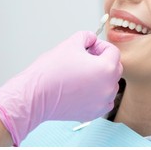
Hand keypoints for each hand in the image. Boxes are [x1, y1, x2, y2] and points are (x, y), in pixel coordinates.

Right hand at [0, 31, 122, 145]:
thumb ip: (86, 36)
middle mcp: (108, 87)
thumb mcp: (71, 43)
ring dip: (101, 77)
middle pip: (115, 68)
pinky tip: (84, 88)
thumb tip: (91, 39)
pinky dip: (98, 94)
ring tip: (82, 74)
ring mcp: (102, 102)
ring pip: (110, 85)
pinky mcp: (94, 113)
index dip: (101, 46)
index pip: (113, 51)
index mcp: (106, 68)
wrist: (35, 96)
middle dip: (103, 60)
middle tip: (85, 58)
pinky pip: (104, 101)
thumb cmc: (51, 71)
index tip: (89, 47)